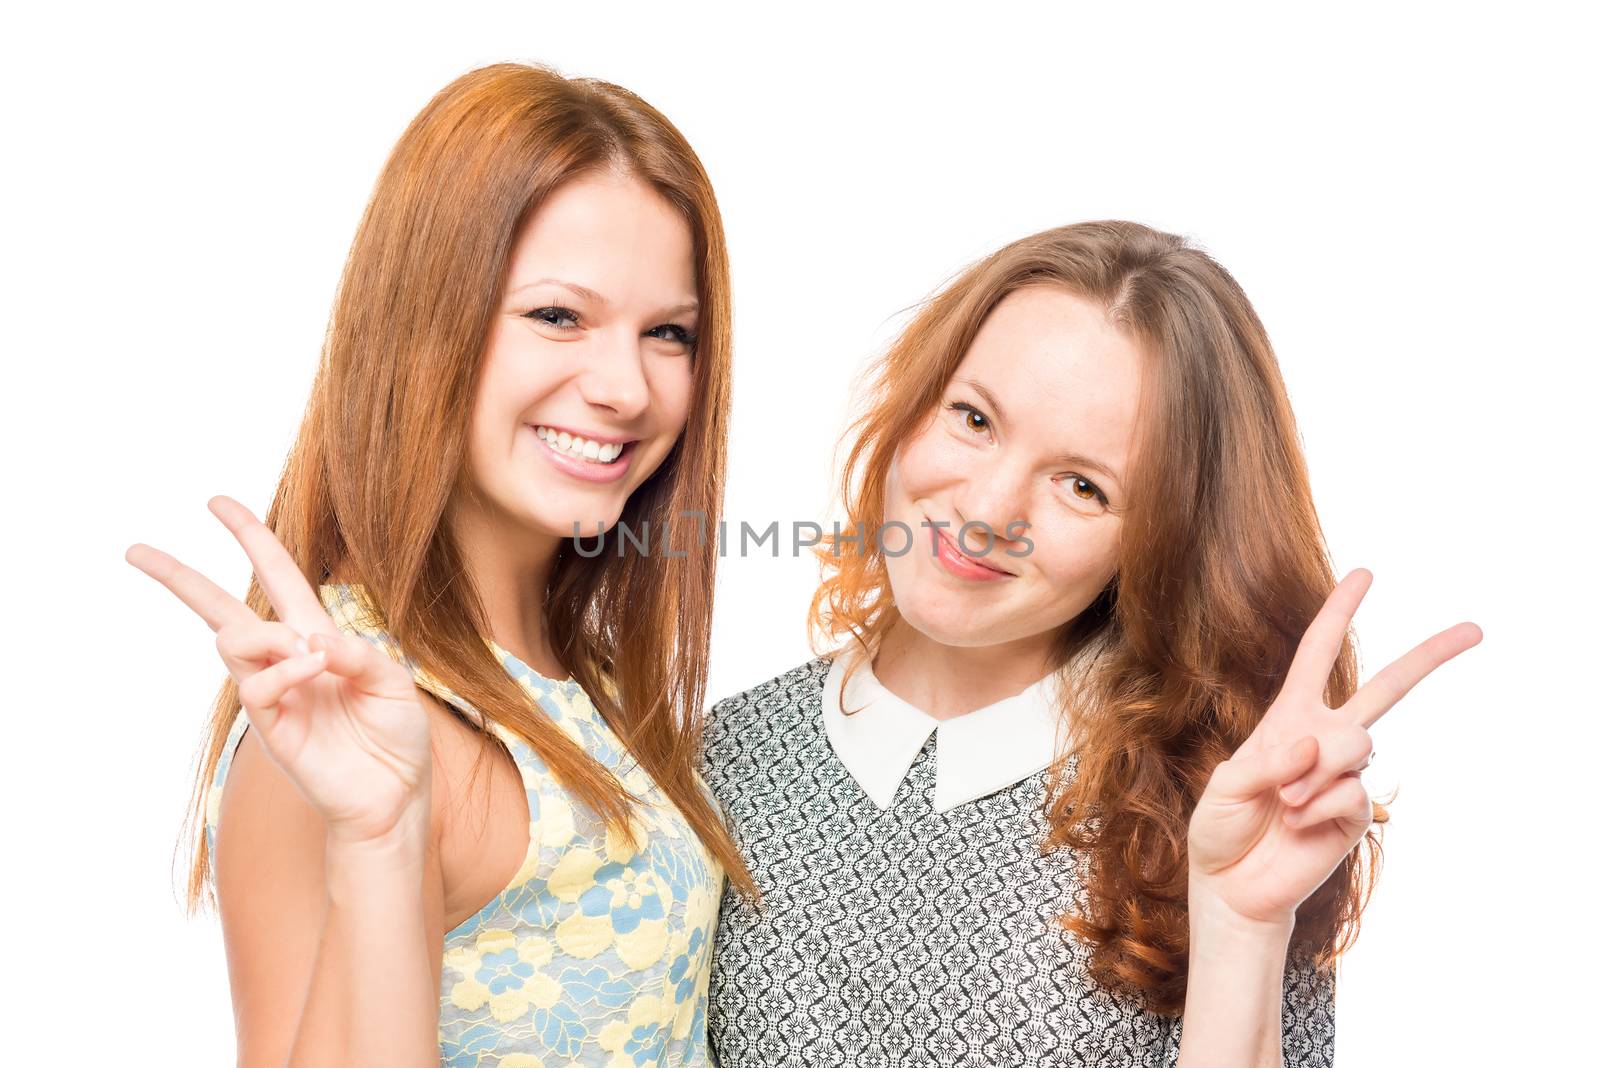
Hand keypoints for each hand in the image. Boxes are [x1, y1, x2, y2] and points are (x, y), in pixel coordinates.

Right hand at [128, 495, 431, 845]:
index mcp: (318, 638)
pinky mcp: (270, 727)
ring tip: (311, 653)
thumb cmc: (396, 735)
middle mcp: (287, 660)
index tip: (217, 503)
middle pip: (221, 610)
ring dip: (269, 635)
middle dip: (181, 578)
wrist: (395, 794)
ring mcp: (274, 694)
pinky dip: (287, 668)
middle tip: (137, 550)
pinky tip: (315, 668)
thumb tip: (309, 639)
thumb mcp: (393, 680)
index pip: (277, 577)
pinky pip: (257, 684)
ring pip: (233, 640)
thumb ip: (357, 653)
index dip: (251, 538)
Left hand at [1187, 568, 1481, 926]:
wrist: (1232, 884)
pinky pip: (1351, 790)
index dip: (1338, 613)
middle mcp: (1324, 739)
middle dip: (1430, 657)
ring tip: (1283, 804)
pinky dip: (1316, 805)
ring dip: (1311, 773)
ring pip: (1357, 742)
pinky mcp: (1357, 812)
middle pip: (1386, 689)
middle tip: (1474, 628)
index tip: (1364, 574)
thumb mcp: (1226, 783)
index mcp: (1289, 717)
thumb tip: (1318, 743)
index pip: (1317, 655)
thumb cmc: (1220, 828)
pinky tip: (1298, 823)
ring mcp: (1346, 774)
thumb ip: (1270, 759)